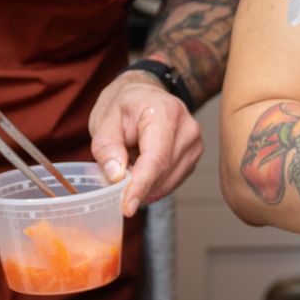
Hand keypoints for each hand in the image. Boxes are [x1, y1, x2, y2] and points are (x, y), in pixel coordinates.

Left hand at [89, 69, 203, 215]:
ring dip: (146, 185)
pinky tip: (143, 169)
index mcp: (164, 112)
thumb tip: (116, 176)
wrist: (145, 92)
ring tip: (130, 165)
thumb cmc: (124, 105)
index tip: (127, 207)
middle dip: (138, 186)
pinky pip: (174, 180)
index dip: (141, 185)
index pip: (156, 158)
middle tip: (115, 182)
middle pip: (163, 172)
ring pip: (169, 180)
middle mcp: (187, 127)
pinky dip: (155, 183)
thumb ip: (106, 147)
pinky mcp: (194, 155)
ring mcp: (195, 142)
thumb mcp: (104, 120)